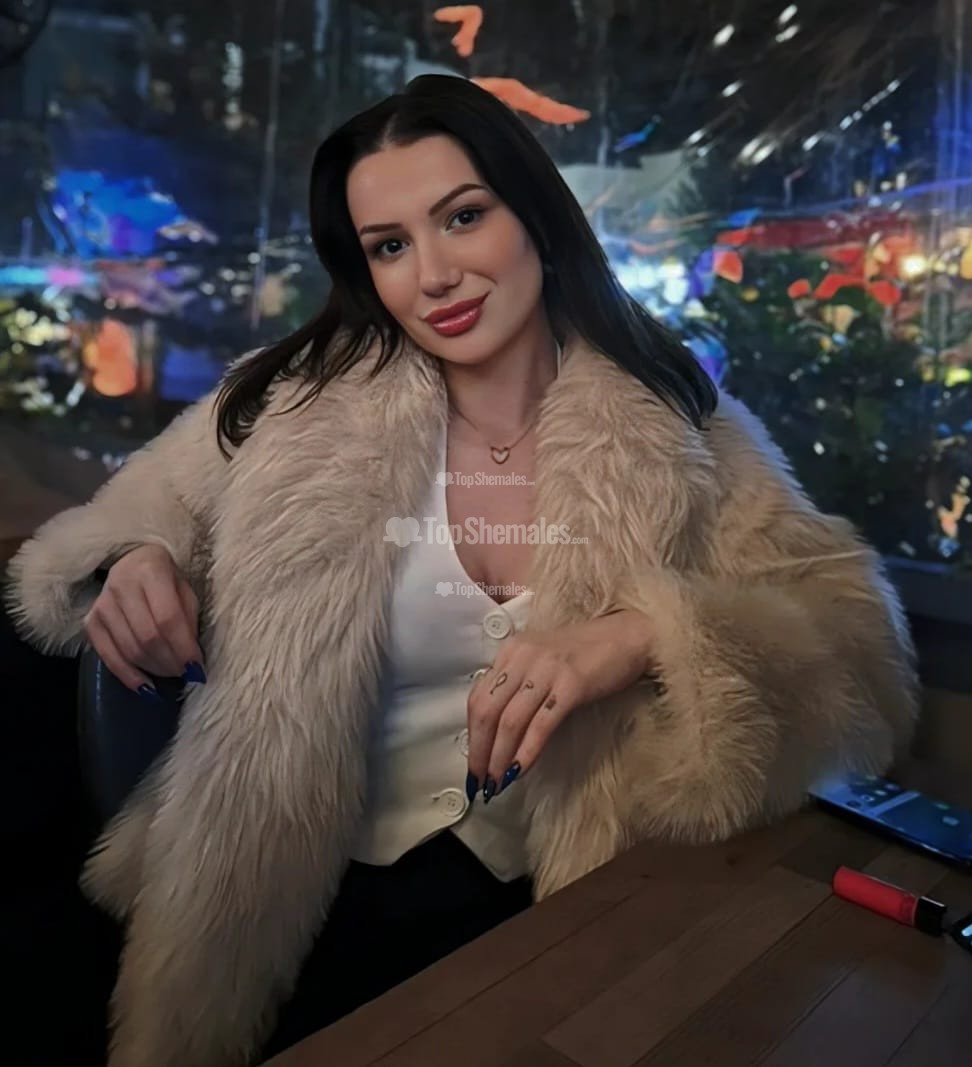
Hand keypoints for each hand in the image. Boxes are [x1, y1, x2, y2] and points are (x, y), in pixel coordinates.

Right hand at [82, 544, 205, 698]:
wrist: (132, 562)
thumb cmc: (166, 578)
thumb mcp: (185, 589)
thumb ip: (188, 619)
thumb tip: (192, 660)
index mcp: (151, 571)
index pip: (168, 618)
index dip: (184, 647)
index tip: (198, 668)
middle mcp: (122, 585)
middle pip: (147, 637)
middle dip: (170, 662)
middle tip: (186, 673)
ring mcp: (101, 605)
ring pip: (129, 649)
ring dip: (154, 670)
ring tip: (172, 674)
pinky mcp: (89, 622)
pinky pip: (108, 657)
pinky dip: (128, 676)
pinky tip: (146, 688)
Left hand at [465, 609, 653, 801]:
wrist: (629, 636)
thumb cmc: (586, 654)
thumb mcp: (541, 663)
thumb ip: (519, 686)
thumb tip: (497, 733)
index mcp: (511, 652)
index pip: (478, 699)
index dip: (471, 736)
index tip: (473, 765)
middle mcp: (522, 657)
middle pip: (487, 712)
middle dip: (480, 752)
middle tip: (479, 783)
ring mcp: (546, 670)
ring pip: (510, 721)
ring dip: (499, 758)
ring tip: (497, 784)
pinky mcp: (571, 684)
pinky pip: (541, 724)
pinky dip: (527, 752)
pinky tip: (520, 771)